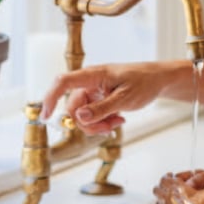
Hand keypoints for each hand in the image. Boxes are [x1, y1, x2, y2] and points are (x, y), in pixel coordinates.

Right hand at [40, 61, 175, 133]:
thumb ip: (102, 108)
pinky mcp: (98, 100)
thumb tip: (79, 117)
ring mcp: (93, 92)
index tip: (45, 117)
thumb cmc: (144, 82)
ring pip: (82, 116)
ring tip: (118, 122)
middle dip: (88, 123)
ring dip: (97, 125)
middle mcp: (89, 83)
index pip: (63, 82)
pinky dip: (102, 122)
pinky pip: (92, 116)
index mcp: (94, 75)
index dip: (50, 98)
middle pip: (73, 108)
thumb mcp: (126, 98)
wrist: (158, 80)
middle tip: (109, 128)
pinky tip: (118, 119)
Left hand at [155, 171, 203, 203]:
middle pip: (157, 189)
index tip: (170, 174)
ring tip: (170, 197)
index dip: (168, 176)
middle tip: (167, 184)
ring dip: (163, 197)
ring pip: (159, 201)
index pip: (165, 178)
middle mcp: (168, 199)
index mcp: (176, 188)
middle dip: (162, 186)